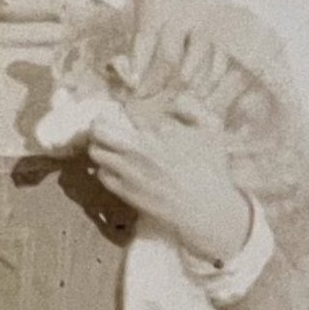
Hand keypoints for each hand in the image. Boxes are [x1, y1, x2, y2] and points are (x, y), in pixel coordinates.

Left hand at [88, 97, 250, 262]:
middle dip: (98, 124)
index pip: (126, 111)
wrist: (204, 209)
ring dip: (99, 147)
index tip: (126, 115)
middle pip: (99, 128)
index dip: (124, 111)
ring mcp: (128, 171)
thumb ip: (192, 106)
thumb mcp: (212, 128)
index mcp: (157, 130)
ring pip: (96, 151)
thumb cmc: (210, 169)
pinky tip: (117, 169)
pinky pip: (102, 174)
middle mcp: (138, 149)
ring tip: (107, 147)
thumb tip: (172, 100)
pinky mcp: (124, 191)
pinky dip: (106, 169)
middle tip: (102, 126)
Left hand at [128, 0, 231, 98]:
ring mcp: (201, 19)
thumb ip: (135, 45)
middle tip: (152, 102)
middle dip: (160, 82)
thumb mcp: (135, 12)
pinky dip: (214, 75)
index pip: (144, 43)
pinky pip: (220, 52)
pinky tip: (204, 93)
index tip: (133, 91)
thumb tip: (127, 83)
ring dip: (189, 81)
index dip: (138, 69)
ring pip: (198, 53)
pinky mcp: (219, 25)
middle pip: (170, 54)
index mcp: (154, 12)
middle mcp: (179, 15)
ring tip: (180, 102)